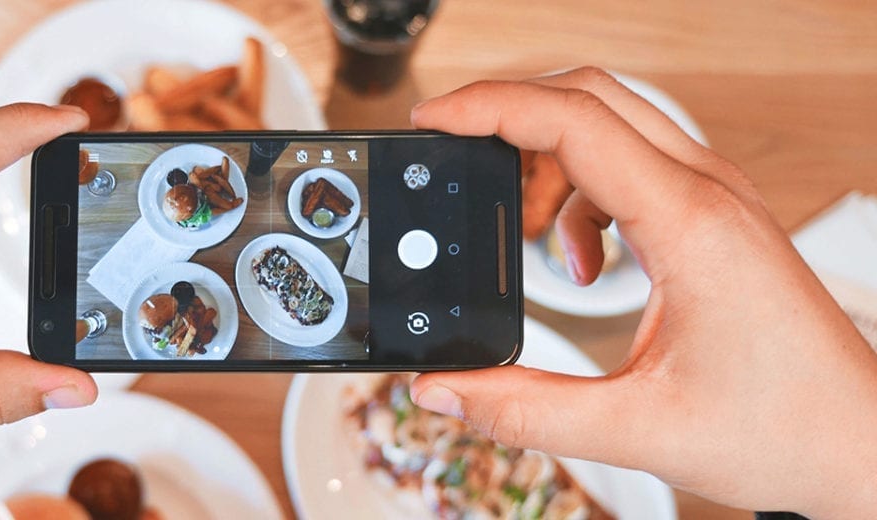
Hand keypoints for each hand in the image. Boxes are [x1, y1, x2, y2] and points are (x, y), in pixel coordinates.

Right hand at [410, 68, 876, 517]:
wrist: (860, 445)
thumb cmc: (784, 429)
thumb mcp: (636, 429)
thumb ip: (525, 410)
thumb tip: (443, 388)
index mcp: (689, 224)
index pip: (574, 121)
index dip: (491, 107)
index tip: (434, 120)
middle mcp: (706, 193)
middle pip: (589, 97)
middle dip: (509, 117)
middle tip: (456, 156)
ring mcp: (715, 199)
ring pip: (609, 125)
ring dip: (546, 162)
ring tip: (522, 233)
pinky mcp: (714, 218)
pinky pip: (630, 167)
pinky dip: (581, 196)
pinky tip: (582, 261)